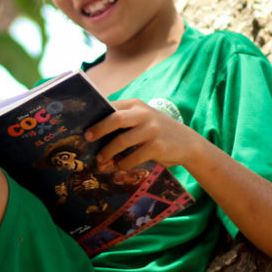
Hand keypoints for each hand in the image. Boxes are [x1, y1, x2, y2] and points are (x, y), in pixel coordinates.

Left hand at [84, 99, 201, 170]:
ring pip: (122, 141)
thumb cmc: (157, 131)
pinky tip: (119, 166)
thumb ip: (123, 119)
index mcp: (136, 105)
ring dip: (108, 152)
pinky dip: (123, 163)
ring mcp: (152, 130)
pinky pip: (133, 157)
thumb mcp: (142, 118)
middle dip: (99, 129)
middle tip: (88, 138)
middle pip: (115, 119)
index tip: (83, 126)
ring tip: (101, 159)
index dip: (96, 116)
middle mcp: (144, 114)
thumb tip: (94, 132)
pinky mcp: (157, 147)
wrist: (188, 143)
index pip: (112, 106)